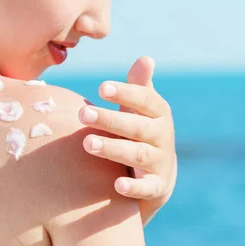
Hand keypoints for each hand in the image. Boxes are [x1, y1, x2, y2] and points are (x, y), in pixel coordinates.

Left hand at [80, 57, 176, 224]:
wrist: (160, 174)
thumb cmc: (141, 132)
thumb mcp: (142, 110)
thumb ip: (140, 86)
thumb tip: (146, 58)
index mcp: (159, 113)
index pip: (144, 100)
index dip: (125, 93)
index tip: (102, 87)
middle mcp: (162, 135)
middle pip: (137, 127)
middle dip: (111, 120)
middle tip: (83, 114)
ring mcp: (160, 161)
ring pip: (138, 154)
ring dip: (113, 149)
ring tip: (87, 144)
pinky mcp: (156, 186)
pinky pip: (147, 187)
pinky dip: (134, 187)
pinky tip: (117, 184)